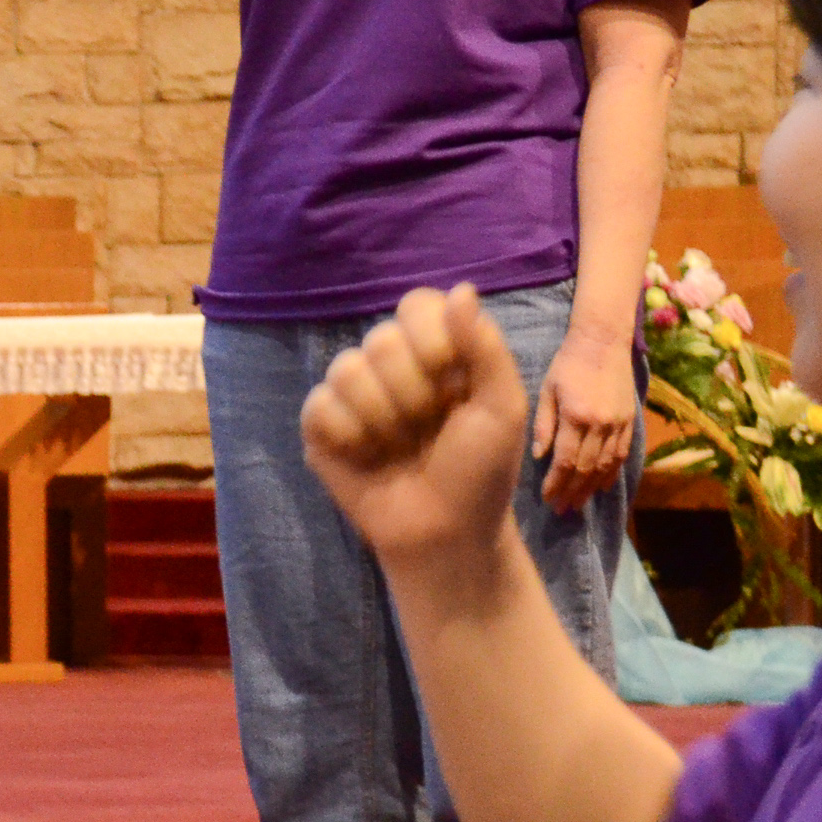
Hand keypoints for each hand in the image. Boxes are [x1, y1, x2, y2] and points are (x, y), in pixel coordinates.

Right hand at [301, 285, 529, 569]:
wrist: (446, 532)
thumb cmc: (482, 471)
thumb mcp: (502, 406)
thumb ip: (484, 347)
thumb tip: (461, 290)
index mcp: (437, 354)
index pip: (416, 306)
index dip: (430, 336)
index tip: (453, 375)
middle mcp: (391, 367)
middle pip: (381, 338)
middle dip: (412, 388)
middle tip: (429, 425)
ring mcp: (352, 396)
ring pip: (346, 368)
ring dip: (381, 414)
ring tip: (399, 445)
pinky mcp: (320, 427)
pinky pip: (319, 405)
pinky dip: (349, 434)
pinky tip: (367, 456)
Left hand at [532, 325, 641, 512]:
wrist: (603, 342)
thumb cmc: (567, 364)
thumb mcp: (546, 390)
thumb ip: (543, 424)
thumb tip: (539, 457)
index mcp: (576, 416)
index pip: (566, 460)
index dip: (556, 483)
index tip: (547, 499)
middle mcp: (601, 424)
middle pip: (587, 468)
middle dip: (573, 492)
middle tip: (562, 510)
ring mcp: (619, 424)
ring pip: (607, 465)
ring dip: (592, 488)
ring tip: (579, 504)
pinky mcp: (631, 420)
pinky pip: (622, 453)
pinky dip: (612, 473)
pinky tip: (603, 487)